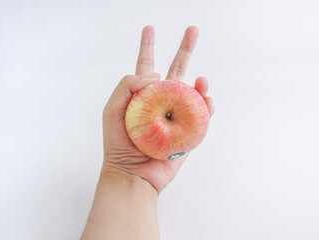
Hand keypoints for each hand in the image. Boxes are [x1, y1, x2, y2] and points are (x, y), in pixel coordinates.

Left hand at [102, 26, 214, 192]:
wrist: (132, 174)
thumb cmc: (118, 143)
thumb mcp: (112, 109)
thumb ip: (127, 85)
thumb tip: (156, 75)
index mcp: (142, 95)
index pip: (145, 64)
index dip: (147, 46)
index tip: (149, 28)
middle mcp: (161, 101)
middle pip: (176, 69)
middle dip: (184, 49)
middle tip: (193, 29)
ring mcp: (176, 115)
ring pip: (192, 91)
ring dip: (199, 83)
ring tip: (201, 80)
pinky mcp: (189, 131)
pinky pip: (202, 115)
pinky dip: (207, 106)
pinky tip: (206, 99)